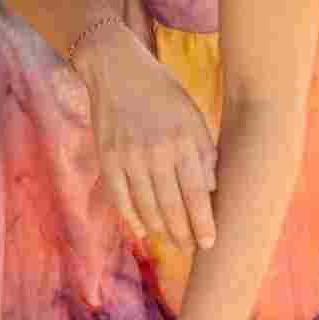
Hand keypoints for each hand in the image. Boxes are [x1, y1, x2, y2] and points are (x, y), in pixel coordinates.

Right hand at [72, 21, 216, 251]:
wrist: (116, 69)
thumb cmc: (162, 93)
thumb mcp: (192, 116)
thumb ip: (204, 153)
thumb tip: (211, 191)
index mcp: (183, 141)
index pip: (198, 193)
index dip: (204, 223)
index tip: (211, 244)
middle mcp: (156, 152)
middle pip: (172, 207)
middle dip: (184, 234)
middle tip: (192, 250)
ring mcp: (129, 157)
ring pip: (147, 207)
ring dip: (162, 230)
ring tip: (172, 242)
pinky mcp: (107, 159)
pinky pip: (121, 199)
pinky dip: (133, 219)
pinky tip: (145, 231)